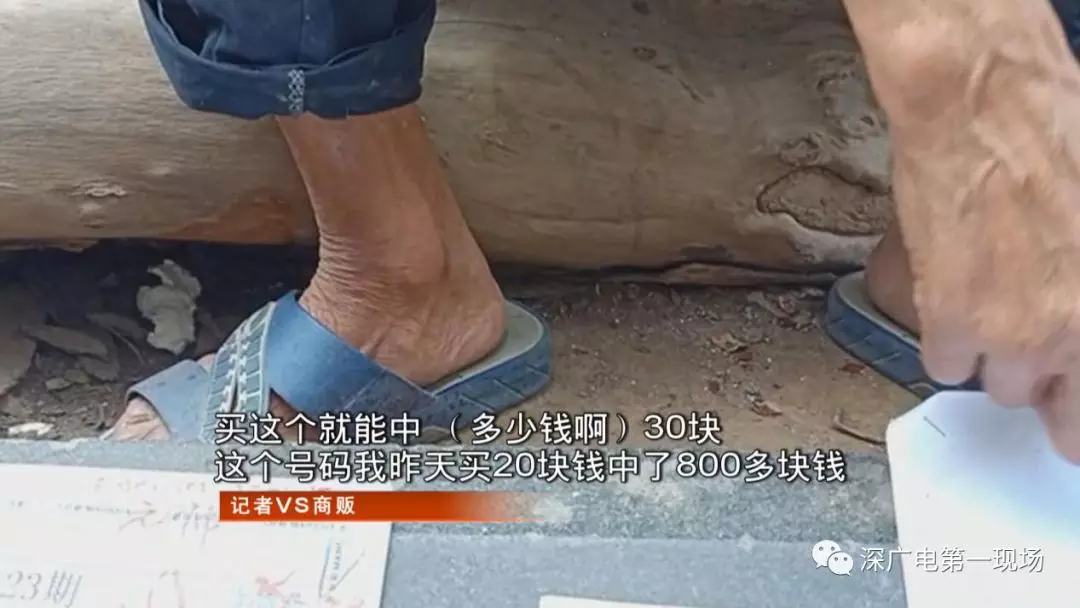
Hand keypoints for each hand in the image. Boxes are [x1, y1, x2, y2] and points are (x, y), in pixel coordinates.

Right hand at [892, 66, 1079, 461]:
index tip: (1069, 400)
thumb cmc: (1058, 135)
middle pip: (1054, 410)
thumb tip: (1071, 308)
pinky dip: (948, 342)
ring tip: (995, 309)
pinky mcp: (949, 318)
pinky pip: (942, 365)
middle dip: (1047, 384)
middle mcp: (1065, 335)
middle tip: (1039, 351)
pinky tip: (957, 299)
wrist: (980, 107)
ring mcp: (1007, 332)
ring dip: (997, 358)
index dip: (1076, 410)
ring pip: (997, 387)